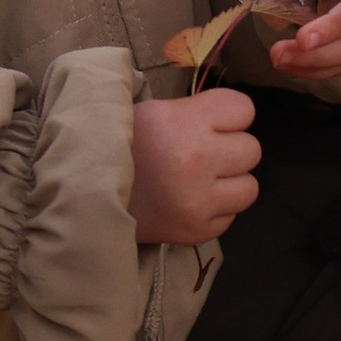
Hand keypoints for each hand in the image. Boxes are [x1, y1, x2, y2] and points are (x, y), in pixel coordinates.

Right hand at [130, 85, 260, 242]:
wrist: (89, 196)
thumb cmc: (125, 147)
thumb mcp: (156, 112)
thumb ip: (197, 111)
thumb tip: (235, 116)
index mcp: (184, 122)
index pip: (243, 109)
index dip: (229, 116)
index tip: (209, 124)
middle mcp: (196, 159)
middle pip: (251, 150)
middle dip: (230, 151)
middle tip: (202, 155)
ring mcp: (199, 200)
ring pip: (249, 187)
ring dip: (229, 184)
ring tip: (200, 182)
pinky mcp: (198, 231)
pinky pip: (231, 216)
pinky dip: (214, 210)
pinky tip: (188, 202)